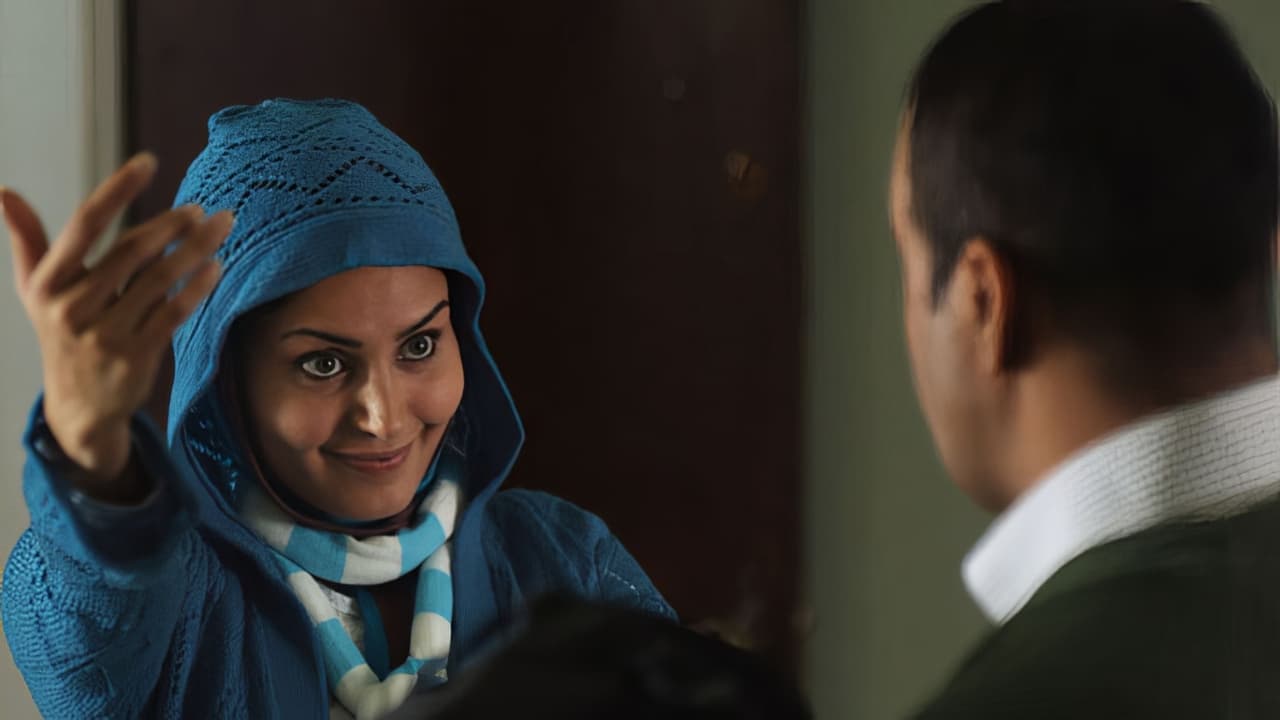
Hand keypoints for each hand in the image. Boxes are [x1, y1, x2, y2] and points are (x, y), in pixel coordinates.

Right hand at [2, 153, 230, 499]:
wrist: (80, 407)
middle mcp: (72, 308)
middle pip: (131, 251)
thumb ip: (29, 241)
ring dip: (195, 250)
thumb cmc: (62, 334)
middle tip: (201, 208)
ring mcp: (105, 334)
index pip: (83, 225)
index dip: (117, 190)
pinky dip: (197, 288)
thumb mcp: (37, 292)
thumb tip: (4, 192)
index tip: (148, 162)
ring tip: (220, 228)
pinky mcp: (136, 356)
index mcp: (48, 283)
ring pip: (159, 280)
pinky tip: (216, 267)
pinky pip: (174, 313)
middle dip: (171, 225)